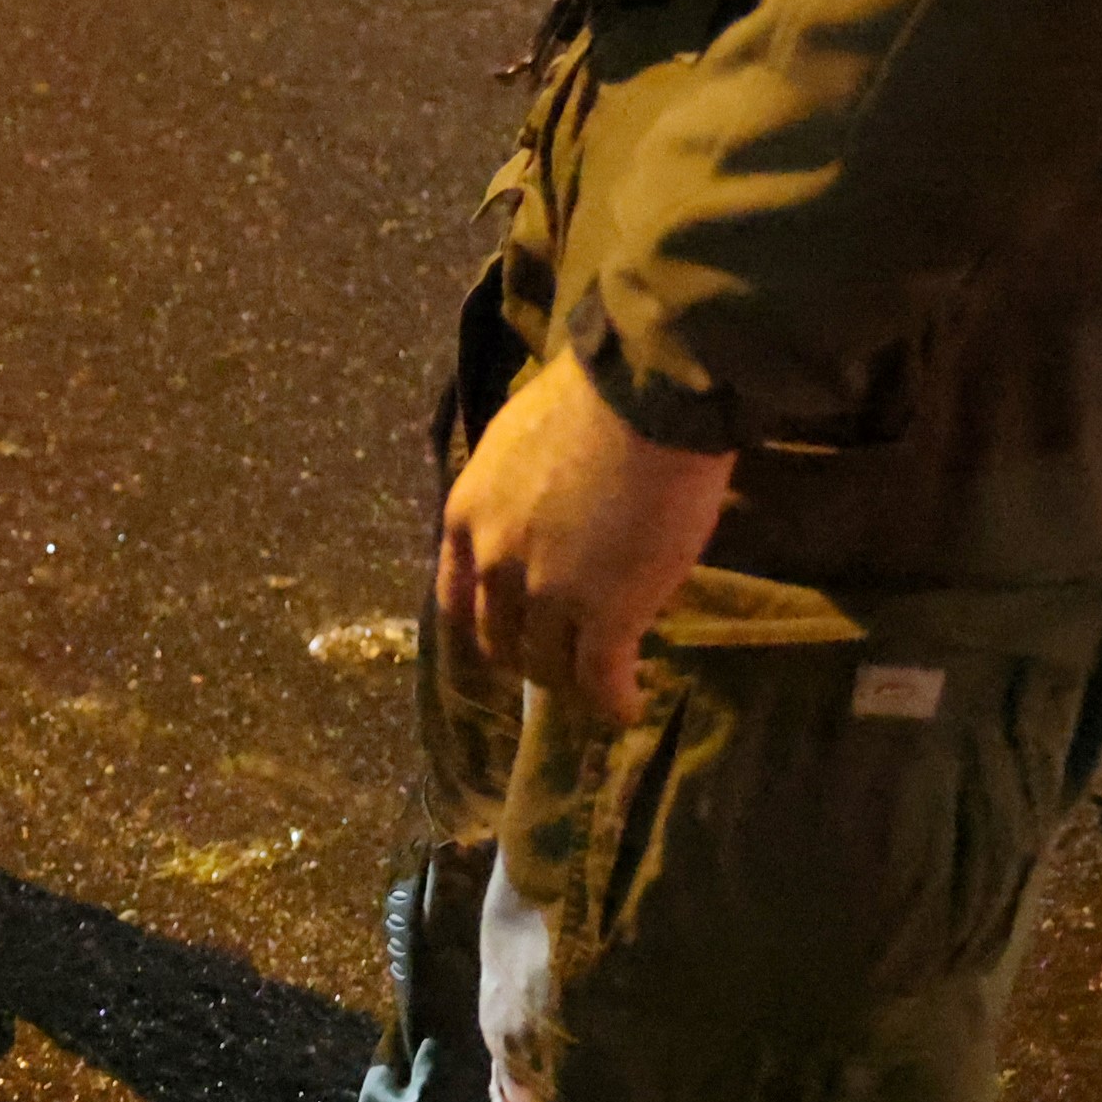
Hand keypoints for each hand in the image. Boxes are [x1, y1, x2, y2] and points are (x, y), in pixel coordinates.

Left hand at [434, 349, 738, 729]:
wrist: (647, 394)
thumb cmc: (594, 395)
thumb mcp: (521, 441)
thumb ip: (516, 492)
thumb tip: (541, 509)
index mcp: (465, 515)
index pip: (454, 594)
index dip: (479, 624)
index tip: (501, 639)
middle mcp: (493, 561)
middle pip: (496, 638)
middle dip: (525, 658)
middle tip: (557, 663)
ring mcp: (547, 592)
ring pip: (546, 663)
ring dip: (570, 681)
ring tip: (596, 686)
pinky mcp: (605, 612)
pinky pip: (600, 675)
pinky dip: (612, 700)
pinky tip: (628, 707)